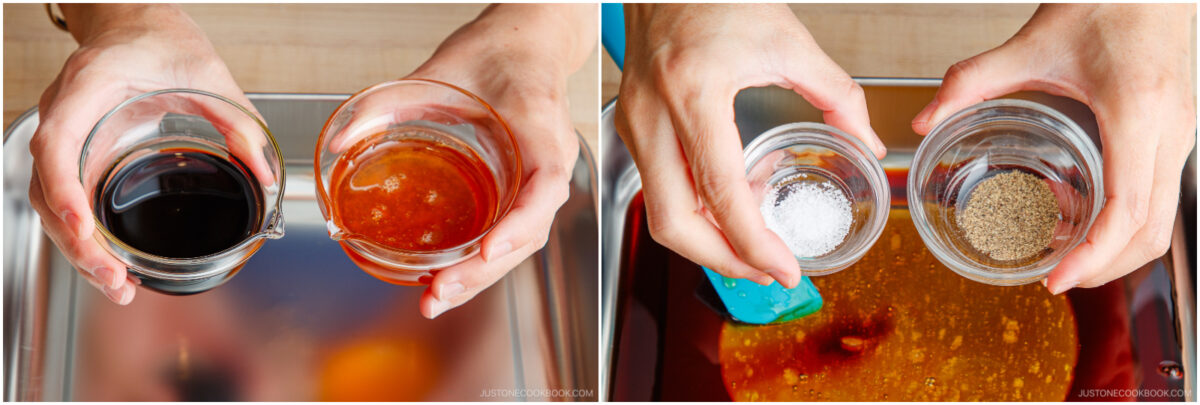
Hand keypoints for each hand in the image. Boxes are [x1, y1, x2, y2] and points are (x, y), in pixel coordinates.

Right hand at [29, 4, 257, 304]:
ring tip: (115, 283)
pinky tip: (109, 262)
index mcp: (90, 85)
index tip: (82, 224)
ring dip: (77, 246)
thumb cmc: (161, 38)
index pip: (58, 141)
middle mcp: (65, 111)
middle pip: (47, 185)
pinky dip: (82, 233)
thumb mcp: (209, 73)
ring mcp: (64, 132)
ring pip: (49, 199)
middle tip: (113, 276)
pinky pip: (64, 197)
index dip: (64, 187)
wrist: (135, 21)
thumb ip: (238, 120)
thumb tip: (265, 171)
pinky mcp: (74, 151)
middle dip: (75, 239)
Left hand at [400, 4, 595, 317]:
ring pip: (522, 240)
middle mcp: (550, 159)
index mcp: (541, 127)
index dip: (520, 223)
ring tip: (437, 296)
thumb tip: (341, 138)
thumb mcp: (439, 70)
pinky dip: (483, 258)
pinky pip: (513, 230)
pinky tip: (449, 273)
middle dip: (486, 269)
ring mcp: (542, 177)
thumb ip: (389, 103)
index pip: (546, 184)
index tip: (489, 249)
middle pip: (531, 230)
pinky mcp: (526, 188)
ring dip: (482, 274)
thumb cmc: (499, 50)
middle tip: (440, 290)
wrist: (527, 41)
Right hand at [614, 4, 885, 288]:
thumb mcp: (788, 41)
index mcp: (694, 93)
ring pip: (660, 213)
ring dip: (707, 240)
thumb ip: (835, 94)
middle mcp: (654, 116)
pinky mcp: (633, 127)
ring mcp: (636, 125)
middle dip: (722, 260)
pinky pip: (659, 188)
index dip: (751, 243)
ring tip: (754, 246)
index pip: (718, 191)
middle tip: (767, 273)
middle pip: (674, 222)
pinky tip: (732, 202)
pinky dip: (695, 210)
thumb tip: (867, 142)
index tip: (782, 269)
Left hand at [912, 4, 1195, 293]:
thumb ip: (970, 82)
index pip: (1128, 210)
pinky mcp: (1175, 133)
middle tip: (1055, 279)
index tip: (1056, 279)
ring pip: (1163, 221)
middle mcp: (1169, 131)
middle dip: (1105, 267)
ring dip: (1116, 249)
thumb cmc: (1103, 3)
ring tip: (1064, 255)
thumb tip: (924, 120)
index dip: (1093, 255)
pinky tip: (1078, 215)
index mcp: (1135, 113)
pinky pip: (1158, 195)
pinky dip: (1123, 221)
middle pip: (1152, 232)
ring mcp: (1180, 134)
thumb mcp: (1029, 44)